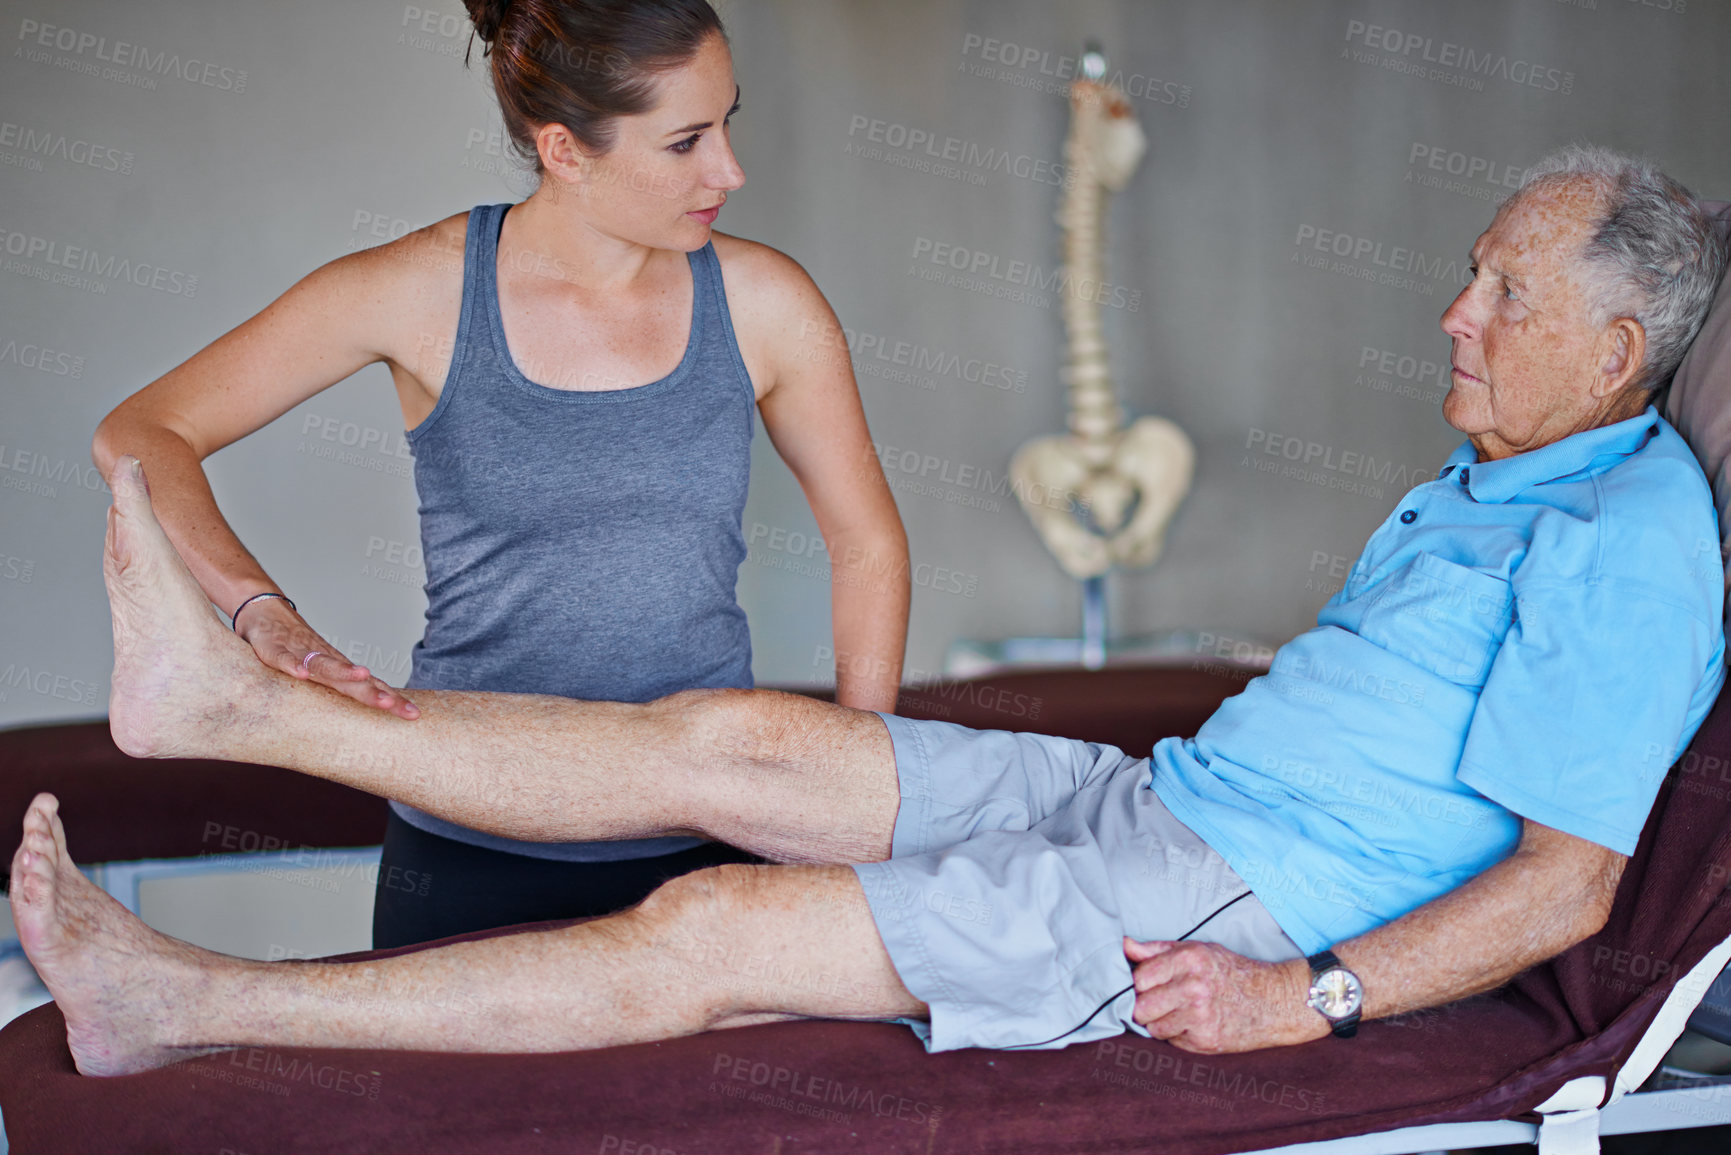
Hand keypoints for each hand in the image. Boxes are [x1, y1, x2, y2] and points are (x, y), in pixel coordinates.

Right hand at [234, 595, 418, 718]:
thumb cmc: (298, 648)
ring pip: (324, 665)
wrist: (266, 612)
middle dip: (373, 691)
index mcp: (339, 670)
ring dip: (342, 671)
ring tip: (361, 677)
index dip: (391, 699)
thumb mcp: (322, 673)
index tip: (414, 714)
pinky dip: (292, 665)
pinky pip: (283, 658)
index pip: (370, 686)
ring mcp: (301, 653)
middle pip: (353, 679)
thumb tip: (365, 718)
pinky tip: (301, 674)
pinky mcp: (275, 650)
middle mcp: (326, 660)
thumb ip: (340, 691)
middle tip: (392, 704)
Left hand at [1123, 938, 1324, 1053]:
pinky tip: (1194, 1024)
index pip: (1139, 978)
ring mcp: (1200, 1016)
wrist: (1274, 1001)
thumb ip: (1157, 949)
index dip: (1138, 984)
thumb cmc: (1231, 972)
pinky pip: (1172, 1042)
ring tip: (1179, 1012)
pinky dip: (1177, 1035)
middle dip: (1144, 1007)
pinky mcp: (1206, 1041)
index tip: (1147, 985)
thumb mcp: (1198, 950)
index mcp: (1189, 959)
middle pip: (1141, 1007)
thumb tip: (1124, 945)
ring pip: (1153, 1028)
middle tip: (1159, 1002)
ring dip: (1159, 1023)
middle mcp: (1194, 987)